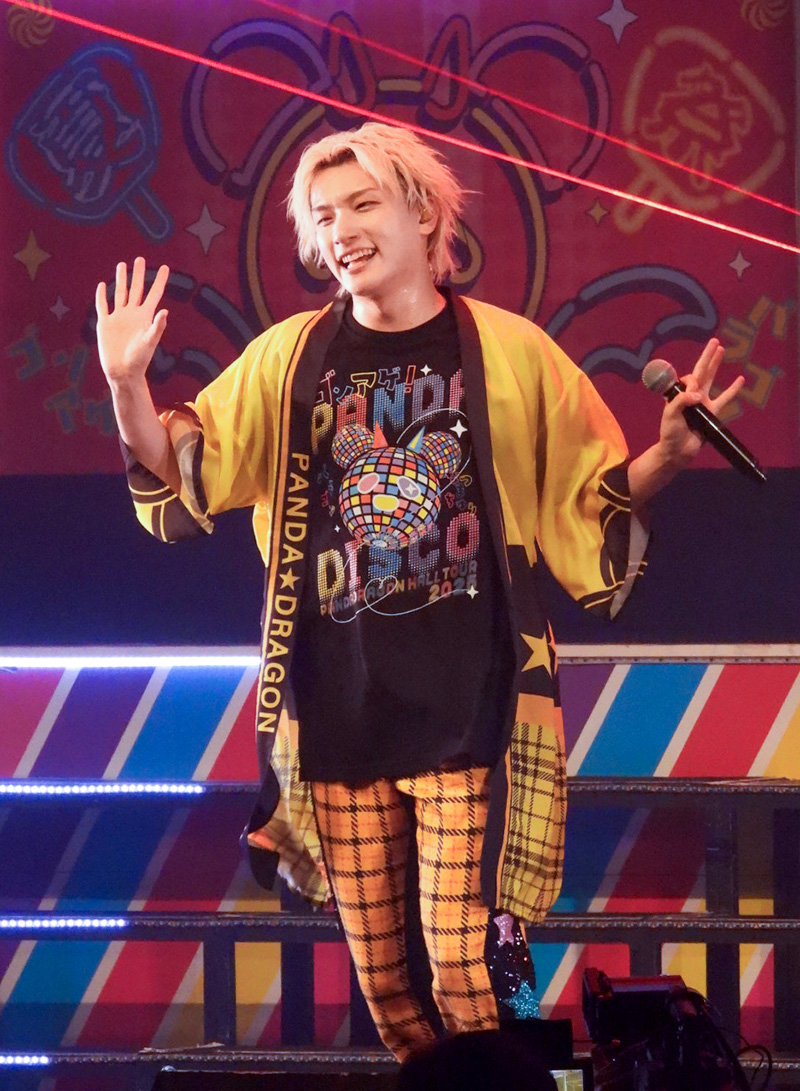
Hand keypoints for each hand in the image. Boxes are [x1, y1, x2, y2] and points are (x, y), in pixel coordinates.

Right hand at [95, 257, 168, 385]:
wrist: (122, 372)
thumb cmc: (139, 360)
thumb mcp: (149, 342)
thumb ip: (156, 327)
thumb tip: (165, 311)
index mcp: (145, 317)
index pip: (154, 294)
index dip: (159, 281)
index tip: (164, 267)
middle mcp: (132, 314)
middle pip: (136, 289)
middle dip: (138, 274)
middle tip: (140, 259)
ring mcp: (118, 318)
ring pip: (120, 293)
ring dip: (121, 280)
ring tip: (122, 265)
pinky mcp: (105, 324)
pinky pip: (103, 306)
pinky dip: (102, 296)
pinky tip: (102, 285)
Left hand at [656, 338, 745, 466]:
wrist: (678, 451)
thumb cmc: (670, 432)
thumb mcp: (670, 415)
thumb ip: (682, 402)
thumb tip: (699, 395)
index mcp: (678, 394)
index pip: (688, 379)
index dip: (692, 381)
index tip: (693, 393)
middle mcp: (691, 395)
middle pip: (700, 371)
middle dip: (707, 356)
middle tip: (714, 340)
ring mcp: (702, 403)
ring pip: (711, 379)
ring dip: (716, 365)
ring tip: (721, 350)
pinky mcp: (712, 413)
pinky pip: (725, 399)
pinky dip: (732, 390)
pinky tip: (740, 379)